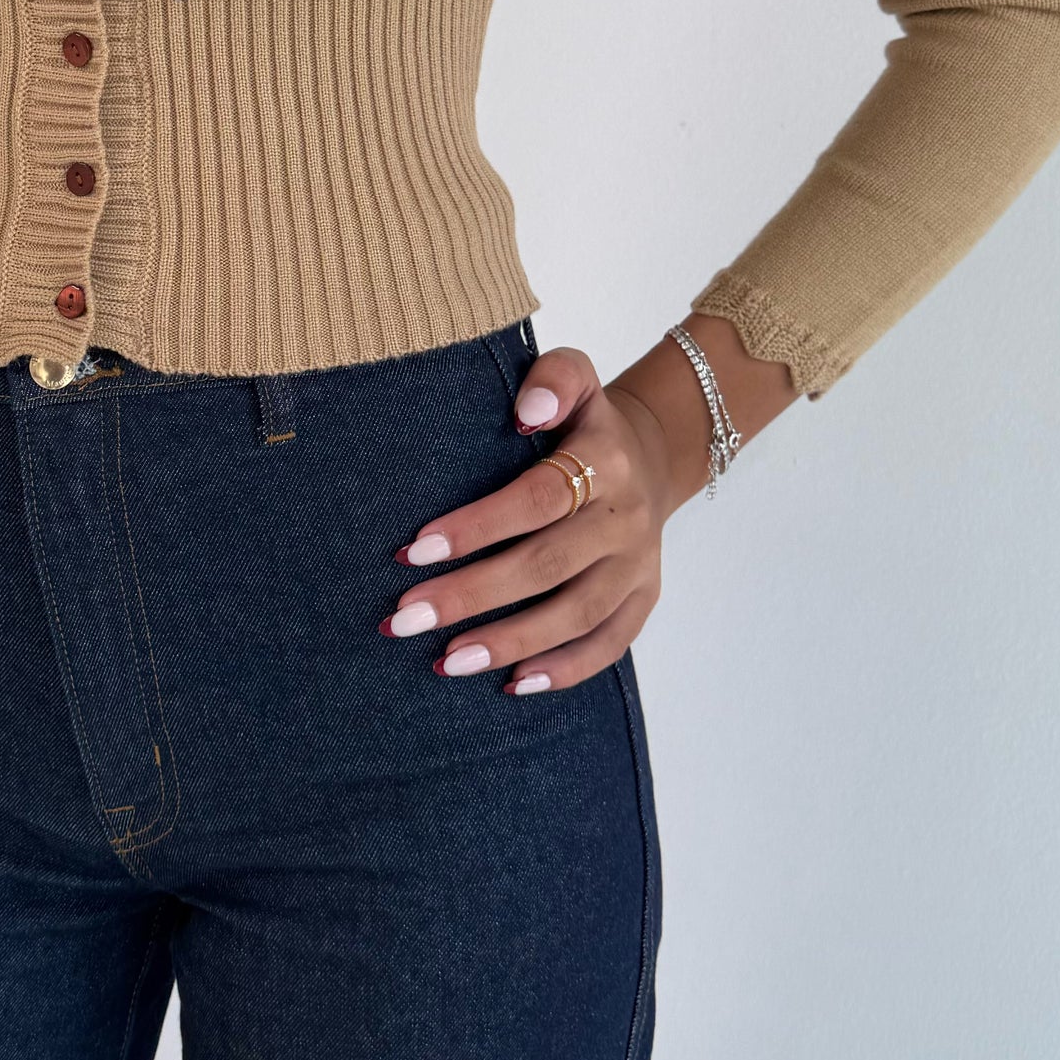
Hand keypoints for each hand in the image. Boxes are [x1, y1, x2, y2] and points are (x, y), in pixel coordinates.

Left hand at [382, 344, 680, 696]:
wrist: (653, 452)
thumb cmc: (586, 419)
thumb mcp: (575, 374)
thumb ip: (553, 379)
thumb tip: (527, 413)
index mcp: (604, 462)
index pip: (535, 500)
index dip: (475, 527)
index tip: (412, 550)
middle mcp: (626, 517)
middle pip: (545, 566)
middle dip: (471, 596)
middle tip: (406, 619)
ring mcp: (638, 564)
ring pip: (575, 614)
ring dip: (508, 642)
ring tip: (445, 661)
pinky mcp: (645, 597)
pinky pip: (609, 643)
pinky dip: (564, 670)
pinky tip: (512, 684)